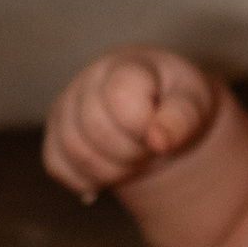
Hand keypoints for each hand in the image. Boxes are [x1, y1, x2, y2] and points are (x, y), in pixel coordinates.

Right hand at [42, 47, 220, 199]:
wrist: (156, 107)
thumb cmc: (175, 102)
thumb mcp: (193, 103)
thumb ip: (182, 118)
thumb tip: (159, 141)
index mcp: (126, 66)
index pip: (118, 97)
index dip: (142, 125)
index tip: (159, 129)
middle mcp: (89, 81)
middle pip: (95, 129)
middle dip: (130, 153)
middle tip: (149, 149)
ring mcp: (66, 107)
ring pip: (74, 150)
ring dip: (112, 171)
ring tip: (134, 160)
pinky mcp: (54, 134)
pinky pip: (58, 166)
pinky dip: (88, 180)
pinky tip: (111, 170)